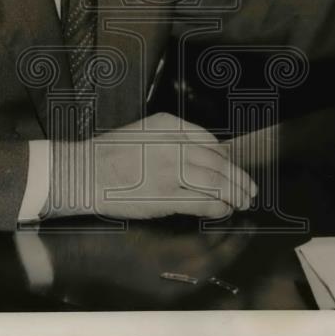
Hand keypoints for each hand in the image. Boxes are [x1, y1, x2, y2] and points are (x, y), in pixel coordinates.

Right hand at [43, 113, 256, 220]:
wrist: (84, 171)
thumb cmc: (110, 153)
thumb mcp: (143, 131)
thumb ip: (172, 138)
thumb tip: (203, 156)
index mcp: (169, 125)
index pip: (210, 142)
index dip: (227, 159)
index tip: (233, 170)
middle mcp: (173, 144)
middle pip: (218, 163)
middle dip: (238, 178)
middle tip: (250, 189)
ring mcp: (171, 170)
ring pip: (216, 182)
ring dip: (234, 194)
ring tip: (242, 202)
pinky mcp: (166, 197)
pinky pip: (203, 202)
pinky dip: (218, 207)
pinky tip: (223, 210)